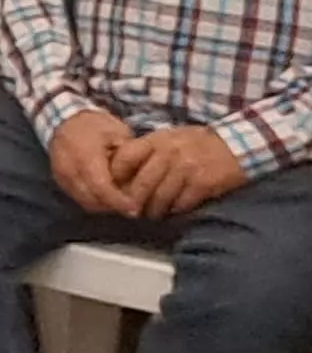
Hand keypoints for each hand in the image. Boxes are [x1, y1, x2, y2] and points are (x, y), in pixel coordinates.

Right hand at [45, 107, 139, 215]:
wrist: (66, 120)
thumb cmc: (96, 126)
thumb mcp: (119, 134)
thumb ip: (128, 158)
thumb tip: (140, 181)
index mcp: (85, 156)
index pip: (101, 187)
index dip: (119, 201)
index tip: (135, 209)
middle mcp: (69, 170)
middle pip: (93, 200)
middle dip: (113, 207)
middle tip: (132, 207)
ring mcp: (62, 177)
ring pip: (85, 202)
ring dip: (104, 206)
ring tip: (120, 203)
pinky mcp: (60, 181)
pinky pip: (78, 198)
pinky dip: (94, 201)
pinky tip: (107, 196)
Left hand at [111, 123, 249, 218]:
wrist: (238, 144)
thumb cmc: (197, 143)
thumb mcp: (169, 138)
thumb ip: (147, 151)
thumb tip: (120, 172)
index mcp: (157, 140)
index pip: (125, 157)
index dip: (116, 175)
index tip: (114, 188)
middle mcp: (169, 153)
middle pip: (141, 184)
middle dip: (133, 202)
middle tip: (131, 211)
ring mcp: (187, 168)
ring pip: (160, 197)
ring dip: (154, 210)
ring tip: (153, 214)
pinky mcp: (203, 183)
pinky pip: (182, 203)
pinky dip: (175, 210)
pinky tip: (174, 211)